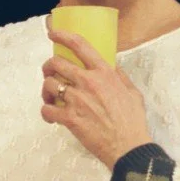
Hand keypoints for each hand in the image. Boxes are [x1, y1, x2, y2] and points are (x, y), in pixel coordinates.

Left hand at [41, 30, 152, 168]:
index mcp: (104, 73)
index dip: (62, 36)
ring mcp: (77, 100)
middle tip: (50, 73)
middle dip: (48, 66)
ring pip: (48, 84)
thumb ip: (120, 77)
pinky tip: (51, 116)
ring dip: (46, 90)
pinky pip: (47, 109)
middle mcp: (88, 82)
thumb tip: (112, 67)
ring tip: (52, 98)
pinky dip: (46, 112)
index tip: (53, 34)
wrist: (129, 146)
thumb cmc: (133, 121)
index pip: (80, 45)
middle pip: (56, 63)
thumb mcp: (132, 92)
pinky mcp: (70, 119)